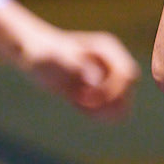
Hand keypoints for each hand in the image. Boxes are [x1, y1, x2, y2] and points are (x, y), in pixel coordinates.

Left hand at [18, 27, 139, 118]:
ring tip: (79, 106)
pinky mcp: (103, 91)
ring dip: (104, 111)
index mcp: (109, 49)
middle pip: (128, 89)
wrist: (35, 56)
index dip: (110, 90)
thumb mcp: (53, 57)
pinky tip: (79, 108)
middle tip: (80, 102)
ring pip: (123, 102)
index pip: (127, 74)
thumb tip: (95, 80)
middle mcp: (114, 62)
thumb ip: (74, 65)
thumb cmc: (43, 53)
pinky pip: (113, 110)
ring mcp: (110, 77)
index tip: (82, 96)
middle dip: (107, 101)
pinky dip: (100, 115)